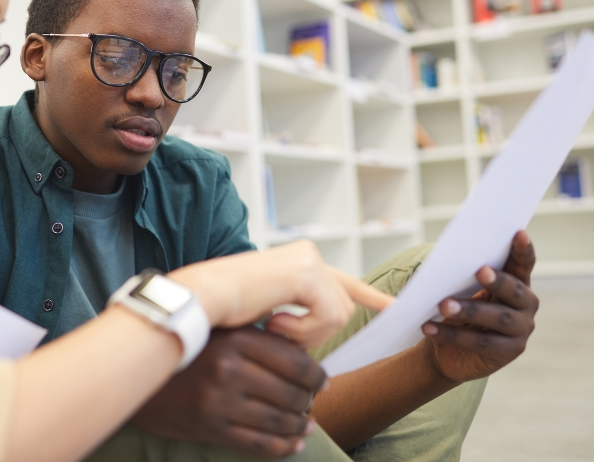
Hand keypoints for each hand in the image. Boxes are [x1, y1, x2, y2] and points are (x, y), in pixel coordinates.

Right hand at [133, 327, 322, 458]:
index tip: (321, 381)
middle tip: (312, 402)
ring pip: (278, 420)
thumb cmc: (186, 348)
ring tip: (306, 424)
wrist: (138, 373)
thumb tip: (305, 354)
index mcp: (236, 338)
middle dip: (308, 401)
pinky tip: (293, 444)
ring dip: (299, 425)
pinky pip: (258, 444)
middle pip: (290, 392)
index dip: (316, 375)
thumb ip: (258, 335)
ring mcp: (220, 401)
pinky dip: (282, 447)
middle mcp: (230, 368)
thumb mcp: (220, 329)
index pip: (295, 361)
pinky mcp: (210, 427)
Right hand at [170, 241, 392, 347]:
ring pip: (339, 314)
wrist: (201, 299)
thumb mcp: (268, 312)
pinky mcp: (307, 273)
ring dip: (308, 334)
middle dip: (318, 332)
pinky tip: (275, 322)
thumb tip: (320, 340)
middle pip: (343, 306)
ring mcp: (309, 260)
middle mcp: (307, 254)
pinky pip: (328, 316)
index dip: (369, 294)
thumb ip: (297, 316)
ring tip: (274, 326)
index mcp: (298, 261)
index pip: (343, 280)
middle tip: (281, 333)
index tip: (392, 307)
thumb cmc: (224, 310)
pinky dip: (304, 330)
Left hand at [420, 231, 538, 382]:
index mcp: (516, 281)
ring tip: (443, 305)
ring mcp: (521, 330)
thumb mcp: (457, 288)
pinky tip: (429, 327)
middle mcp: (526, 304)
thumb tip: (441, 263)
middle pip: (514, 291)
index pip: (522, 263)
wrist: (449, 349)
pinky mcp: (509, 352)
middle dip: (497, 280)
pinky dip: (452, 335)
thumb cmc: (457, 307)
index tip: (518, 232)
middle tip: (480, 271)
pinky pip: (480, 342)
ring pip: (497, 318)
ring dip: (469, 310)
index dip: (523, 249)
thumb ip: (458, 274)